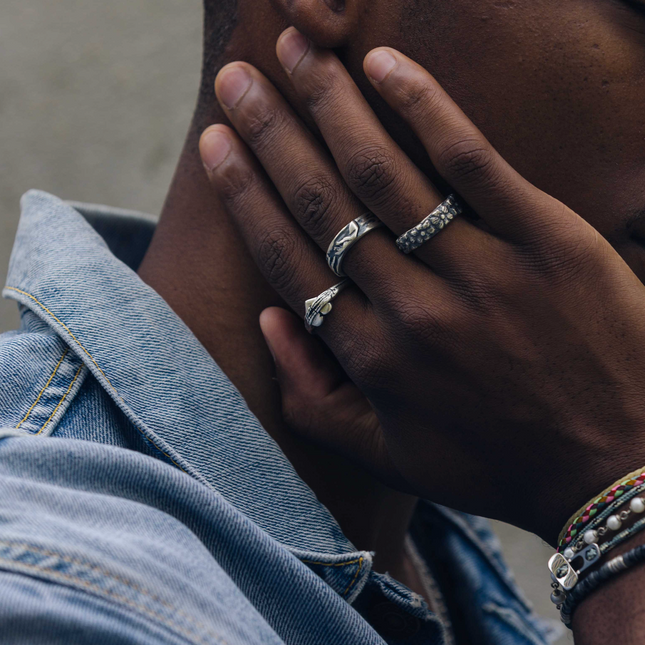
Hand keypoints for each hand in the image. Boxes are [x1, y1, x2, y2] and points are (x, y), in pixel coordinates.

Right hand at [199, 28, 644, 544]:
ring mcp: (476, 270)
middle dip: (269, 133)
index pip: (288, 258)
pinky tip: (382, 64)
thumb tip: (270, 321)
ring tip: (293, 50)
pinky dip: (424, 106)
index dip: (244, 196)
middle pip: (322, 204)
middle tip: (237, 80)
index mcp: (369, 358)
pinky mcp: (543, 239)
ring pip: (381, 172)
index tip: (215, 144)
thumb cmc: (494, 463)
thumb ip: (310, 398)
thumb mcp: (387, 456)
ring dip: (329, 103)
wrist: (614, 466)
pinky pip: (469, 161)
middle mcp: (409, 309)